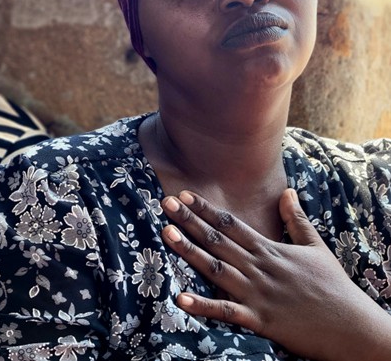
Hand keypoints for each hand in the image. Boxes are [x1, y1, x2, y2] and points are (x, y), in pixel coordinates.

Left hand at [160, 189, 390, 360]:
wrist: (352, 327)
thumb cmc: (333, 286)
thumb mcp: (315, 247)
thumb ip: (295, 219)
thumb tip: (287, 191)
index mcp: (269, 250)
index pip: (231, 224)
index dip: (206, 209)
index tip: (184, 195)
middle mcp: (259, 267)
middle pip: (217, 240)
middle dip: (190, 221)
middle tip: (165, 204)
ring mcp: (257, 293)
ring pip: (216, 268)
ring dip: (189, 251)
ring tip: (166, 234)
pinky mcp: (259, 319)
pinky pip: (225, 311)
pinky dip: (202, 306)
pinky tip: (180, 298)